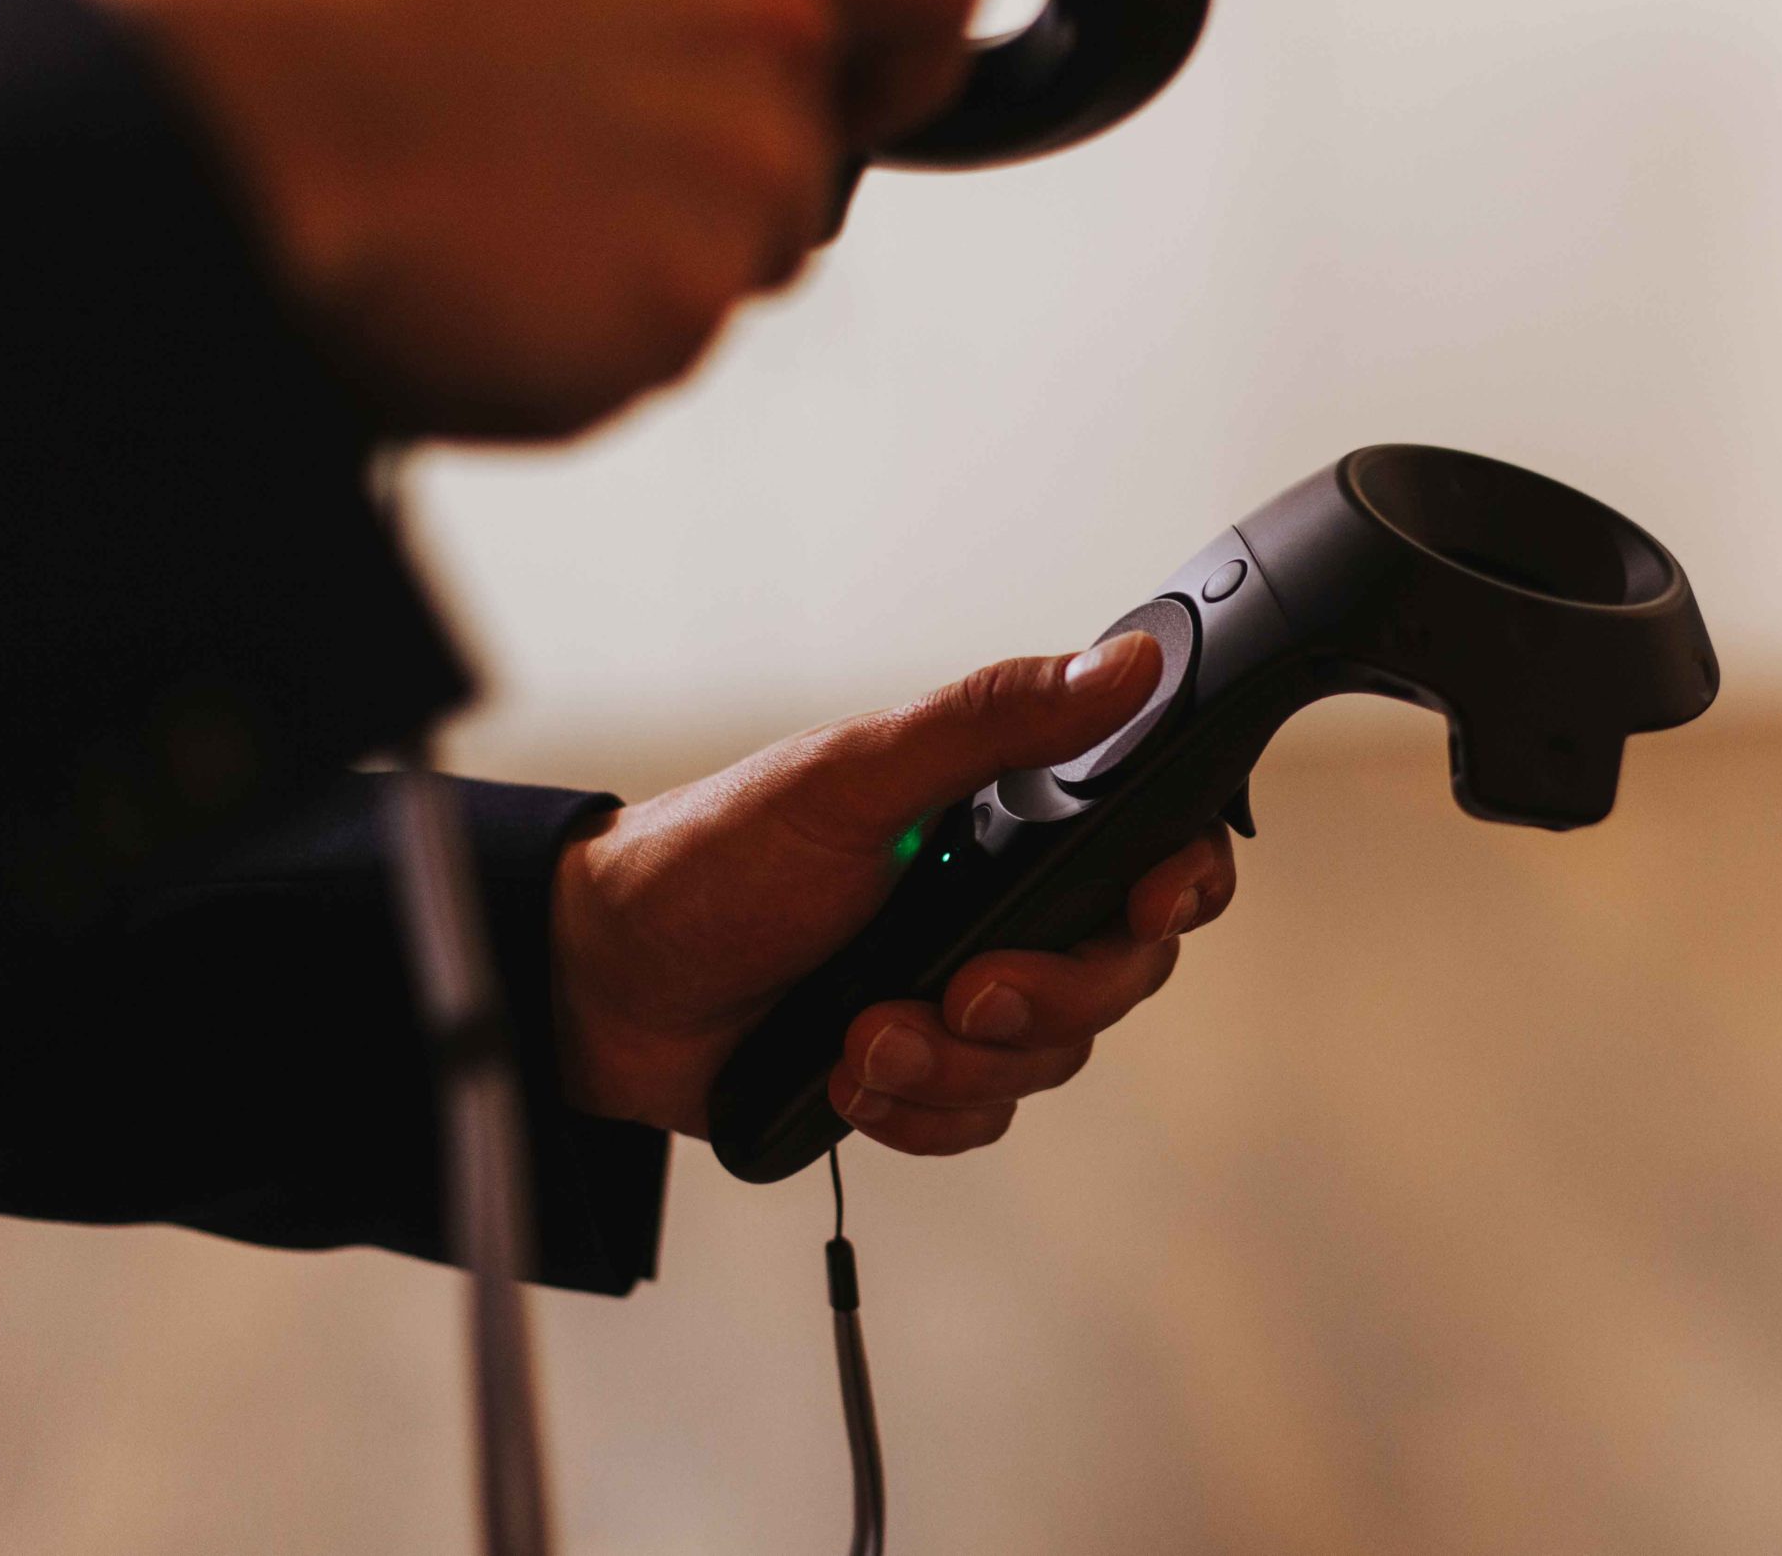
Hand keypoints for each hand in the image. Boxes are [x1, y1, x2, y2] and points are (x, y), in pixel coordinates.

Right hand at [17, 0, 988, 437]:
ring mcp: (730, 190)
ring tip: (493, 215)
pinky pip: (657, 355)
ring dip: (640, 271)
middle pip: (810, 173)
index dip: (911, 54)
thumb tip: (773, 50)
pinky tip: (485, 282)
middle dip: (714, 193)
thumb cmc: (335, 17)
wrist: (212, 117)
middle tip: (549, 167)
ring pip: (735, 273)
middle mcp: (764, 48)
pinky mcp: (677, 314)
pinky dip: (582, 344)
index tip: (874, 86)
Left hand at [548, 633, 1237, 1153]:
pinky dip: (920, 1113)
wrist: (601, 986)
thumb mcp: (855, 776)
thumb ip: (994, 722)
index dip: (1181, 881)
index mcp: (1005, 817)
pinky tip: (848, 1078)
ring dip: (958, 1065)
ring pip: (1050, 1057)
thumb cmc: (717, 855)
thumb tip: (1129, 661)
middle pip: (1117, 972)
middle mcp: (1003, 905)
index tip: (1148, 903)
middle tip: (962, 991)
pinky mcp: (920, 1075)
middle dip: (1048, 996)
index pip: (1152, 845)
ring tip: (862, 1038)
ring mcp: (964, 995)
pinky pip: (980, 1120)